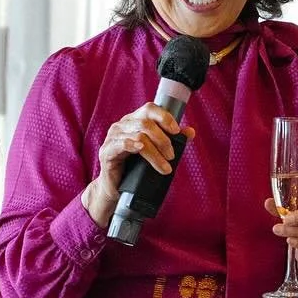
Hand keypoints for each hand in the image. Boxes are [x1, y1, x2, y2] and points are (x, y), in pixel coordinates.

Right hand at [82, 104, 190, 227]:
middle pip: (146, 122)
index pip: (150, 108)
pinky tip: (141, 150)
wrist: (117, 189)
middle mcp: (122, 125)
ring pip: (138, 136)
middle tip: (172, 156)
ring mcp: (112, 137)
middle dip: (163, 140)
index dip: (164, 117)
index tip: (177, 131)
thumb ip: (171, 140)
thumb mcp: (156, 152)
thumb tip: (190, 131)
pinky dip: (134, 146)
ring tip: (165, 167)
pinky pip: (122, 143)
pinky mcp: (106, 151)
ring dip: (155, 153)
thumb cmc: (136, 168)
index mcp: (134, 121)